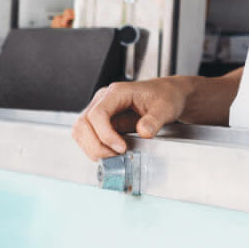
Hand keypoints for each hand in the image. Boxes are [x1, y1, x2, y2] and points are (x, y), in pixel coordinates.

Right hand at [72, 78, 191, 159]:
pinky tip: (110, 152)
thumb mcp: (166, 107)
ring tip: (113, 155)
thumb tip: (144, 131)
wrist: (167, 96)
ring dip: (93, 148)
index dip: (105, 134)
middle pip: (83, 123)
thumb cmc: (165, 96)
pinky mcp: (100, 122)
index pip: (98, 113)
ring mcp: (100, 110)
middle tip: (116, 156)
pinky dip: (94, 148)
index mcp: (117, 92)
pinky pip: (86, 136)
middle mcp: (104, 99)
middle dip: (96, 145)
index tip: (121, 147)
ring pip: (80, 131)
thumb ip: (155, 120)